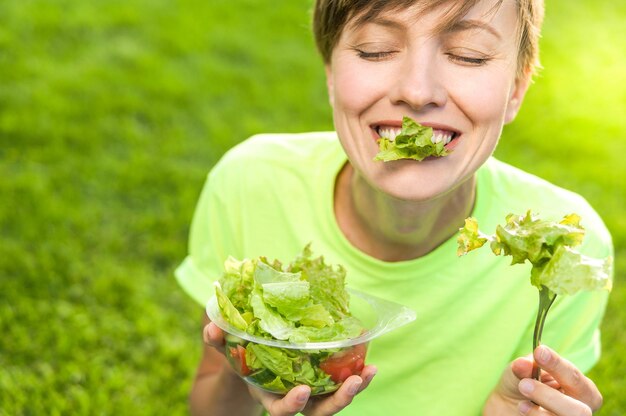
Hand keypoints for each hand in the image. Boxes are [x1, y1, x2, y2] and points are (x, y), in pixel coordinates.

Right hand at [204, 321, 377, 415]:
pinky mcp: (324, 378)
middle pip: (318, 412)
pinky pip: (343, 381)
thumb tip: (212, 328)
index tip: (303, 390)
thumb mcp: (227, 348)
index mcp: (269, 395)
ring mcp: (312, 390)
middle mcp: (293, 397)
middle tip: (354, 383)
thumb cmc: (240, 355)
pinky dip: (358, 374)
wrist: (255, 358)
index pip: (282, 411)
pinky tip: (369, 361)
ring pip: (335, 399)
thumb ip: (218, 340)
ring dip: (355, 388)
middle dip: (338, 401)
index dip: (292, 405)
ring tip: (370, 371)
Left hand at [485, 345, 602, 414]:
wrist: (509, 407)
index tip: (539, 352)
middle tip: (524, 384)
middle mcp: (582, 408)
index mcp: (581, 387)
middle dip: (549, 396)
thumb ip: (522, 367)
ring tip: (521, 401)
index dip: (557, 365)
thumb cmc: (523, 384)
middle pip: (579, 410)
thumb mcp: (519, 371)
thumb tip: (522, 363)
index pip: (574, 377)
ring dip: (540, 411)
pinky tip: (522, 409)